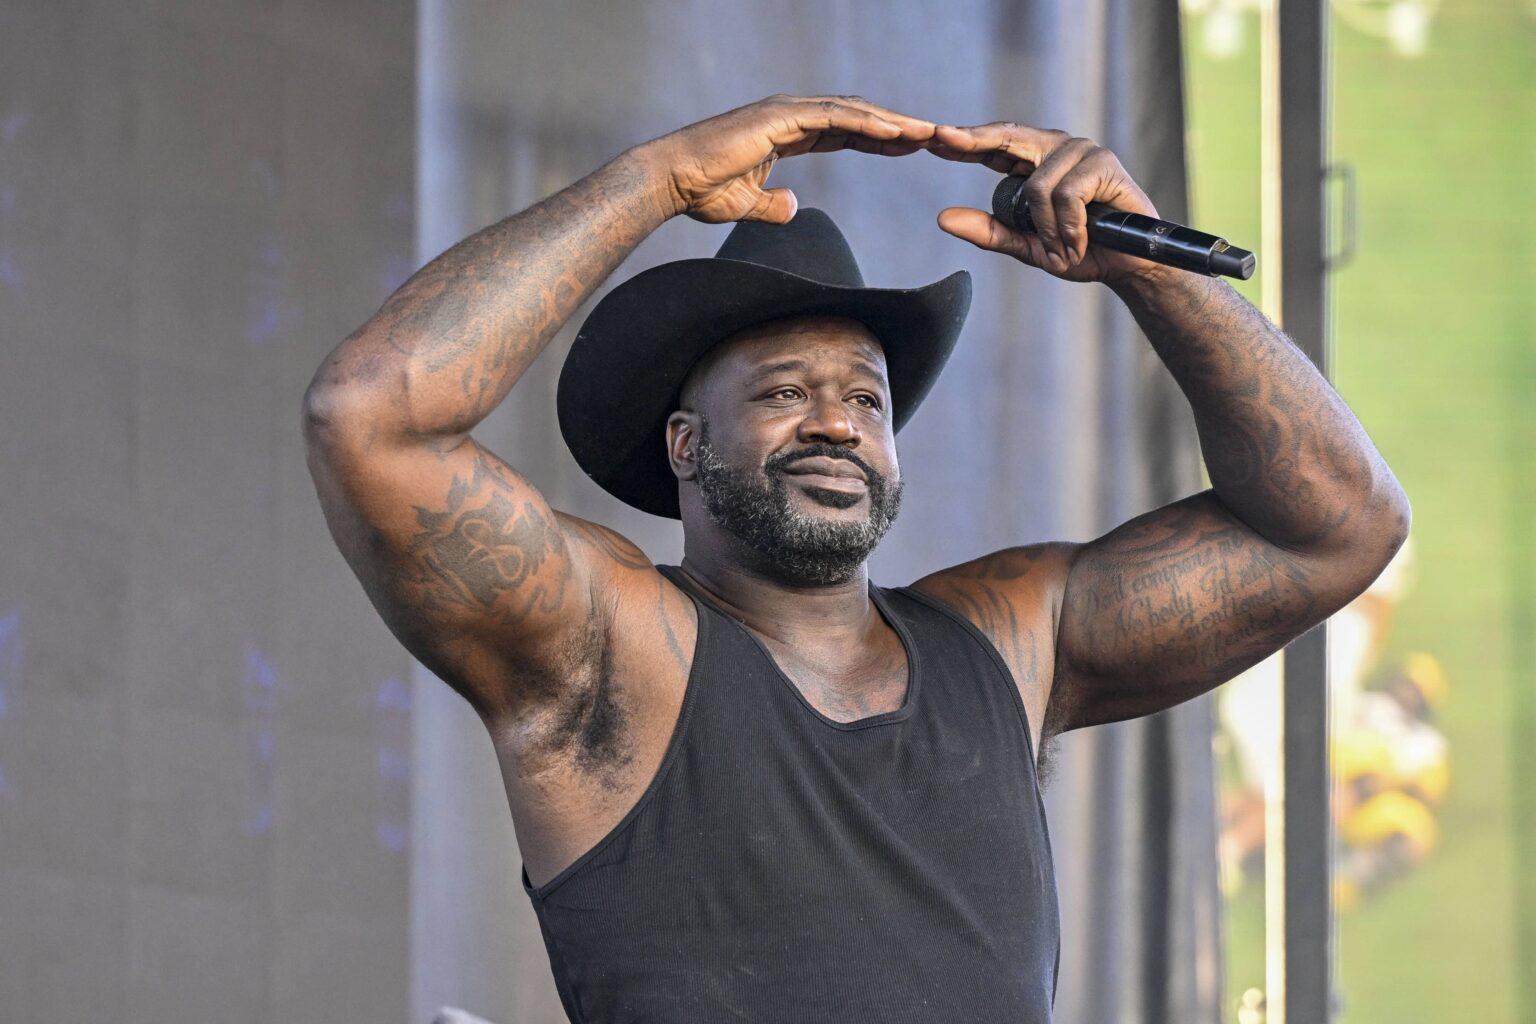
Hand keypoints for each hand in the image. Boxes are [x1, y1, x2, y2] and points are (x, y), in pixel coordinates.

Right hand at [641, 95, 935, 224]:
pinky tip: (894, 131)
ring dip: (890, 121)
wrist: (673, 181)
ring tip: (925, 132)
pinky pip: (833, 117)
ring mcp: (785, 112)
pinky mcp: (780, 117)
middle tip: (931, 135)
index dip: (876, 137)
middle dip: (893, 125)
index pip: (843, 130)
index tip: (908, 146)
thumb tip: (794, 207)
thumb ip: (772, 205)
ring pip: (851, 112)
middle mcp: (789, 115)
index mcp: (786, 132)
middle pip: (855, 116)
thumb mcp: (748, 204)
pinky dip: (866, 122)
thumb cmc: (701, 191)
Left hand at [926, 123, 1161, 284]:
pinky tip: (1080, 240)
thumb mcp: (1025, 245)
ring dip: (1047, 230)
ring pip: (1038, 186)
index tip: (932, 136)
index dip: (964, 140)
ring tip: (1065, 247)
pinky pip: (1066, 197)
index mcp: (1034, 162)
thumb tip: (942, 217)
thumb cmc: (1080, 250)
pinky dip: (1068, 228)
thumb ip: (987, 230)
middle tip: (941, 137)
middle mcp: (1056, 147)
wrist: (1127, 264)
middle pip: (1007, 137)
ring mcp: (1081, 150)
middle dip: (974, 140)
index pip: (994, 145)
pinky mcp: (1103, 163)